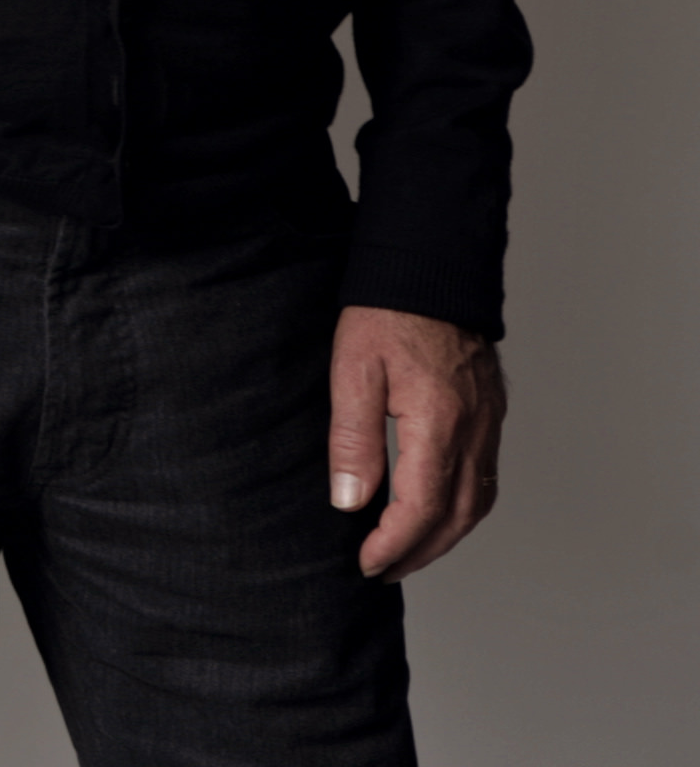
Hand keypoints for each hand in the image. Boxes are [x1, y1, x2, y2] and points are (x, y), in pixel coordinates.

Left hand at [330, 302, 503, 577]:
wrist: (430, 269)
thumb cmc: (385, 313)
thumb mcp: (352, 371)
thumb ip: (353, 439)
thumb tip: (349, 501)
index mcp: (439, 421)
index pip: (423, 506)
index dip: (395, 543)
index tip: (367, 563)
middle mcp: (474, 429)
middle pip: (456, 516)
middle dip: (420, 551)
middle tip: (382, 569)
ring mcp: (488, 423)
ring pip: (478, 501)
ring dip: (445, 535)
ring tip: (406, 550)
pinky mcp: (490, 414)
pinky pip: (484, 477)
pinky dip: (462, 507)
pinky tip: (436, 511)